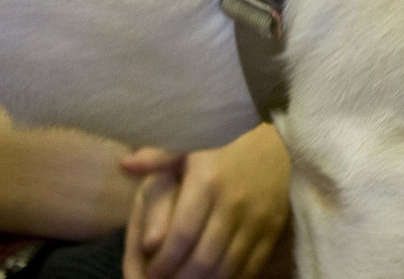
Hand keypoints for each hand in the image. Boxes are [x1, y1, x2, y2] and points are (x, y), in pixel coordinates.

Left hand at [120, 124, 291, 278]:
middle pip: (204, 259)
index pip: (181, 236)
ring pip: (227, 267)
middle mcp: (234, 203)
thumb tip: (124, 166)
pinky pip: (251, 265)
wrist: (279, 139)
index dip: (163, 262)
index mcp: (208, 182)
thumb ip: (157, 158)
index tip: (150, 273)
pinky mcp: (275, 228)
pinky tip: (213, 278)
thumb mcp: (191, 143)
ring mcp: (258, 218)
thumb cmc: (226, 144)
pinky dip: (230, 278)